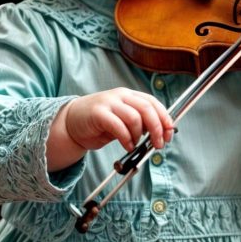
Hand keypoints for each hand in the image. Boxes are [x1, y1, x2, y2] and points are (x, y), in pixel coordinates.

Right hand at [47, 88, 173, 169]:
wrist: (71, 123)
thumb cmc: (100, 124)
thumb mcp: (123, 121)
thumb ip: (140, 123)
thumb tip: (160, 133)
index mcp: (130, 96)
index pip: (153, 102)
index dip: (164, 118)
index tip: (169, 134)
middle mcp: (121, 96)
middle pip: (147, 108)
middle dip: (157, 128)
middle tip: (158, 144)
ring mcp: (109, 103)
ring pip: (134, 117)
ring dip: (139, 135)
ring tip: (135, 144)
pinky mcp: (98, 113)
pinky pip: (118, 126)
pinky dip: (126, 139)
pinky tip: (127, 146)